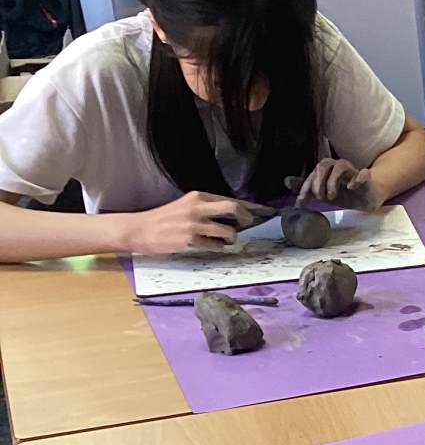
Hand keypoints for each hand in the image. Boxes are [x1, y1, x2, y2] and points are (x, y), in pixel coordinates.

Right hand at [118, 192, 262, 252]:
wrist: (138, 229)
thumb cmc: (164, 219)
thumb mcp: (185, 206)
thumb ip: (207, 207)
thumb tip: (236, 213)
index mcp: (197, 197)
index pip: (231, 199)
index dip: (251, 207)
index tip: (265, 211)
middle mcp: (197, 208)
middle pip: (234, 208)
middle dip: (248, 217)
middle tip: (248, 225)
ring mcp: (194, 225)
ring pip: (228, 231)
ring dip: (232, 238)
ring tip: (226, 239)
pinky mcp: (189, 241)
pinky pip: (216, 246)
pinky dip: (218, 247)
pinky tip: (211, 246)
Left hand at [296, 158, 378, 210]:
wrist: (368, 196)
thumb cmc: (345, 193)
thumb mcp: (323, 192)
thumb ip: (307, 187)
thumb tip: (286, 181)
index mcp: (327, 169)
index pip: (313, 173)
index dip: (305, 187)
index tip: (302, 202)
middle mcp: (338, 166)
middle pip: (324, 164)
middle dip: (318, 182)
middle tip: (320, 198)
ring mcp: (353, 171)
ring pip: (340, 166)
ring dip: (332, 181)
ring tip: (332, 197)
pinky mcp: (366, 178)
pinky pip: (362, 174)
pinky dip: (356, 180)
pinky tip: (350, 188)